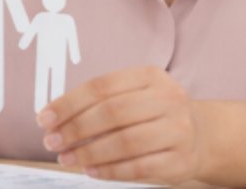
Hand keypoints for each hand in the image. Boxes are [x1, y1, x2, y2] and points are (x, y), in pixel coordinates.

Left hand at [39, 66, 205, 183]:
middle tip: (51, 141)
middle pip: (111, 113)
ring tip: (66, 157)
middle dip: (74, 129)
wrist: (201, 135)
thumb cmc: (153, 112)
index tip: (44, 118)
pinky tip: (90, 170)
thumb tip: (54, 117)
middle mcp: (168, 99)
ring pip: (124, 142)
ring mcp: (178, 130)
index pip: (101, 87)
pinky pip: (139, 168)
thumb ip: (99, 101)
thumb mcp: (134, 94)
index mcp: (151, 76)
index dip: (68, 103)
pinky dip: (110, 170)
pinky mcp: (181, 161)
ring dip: (88, 152)